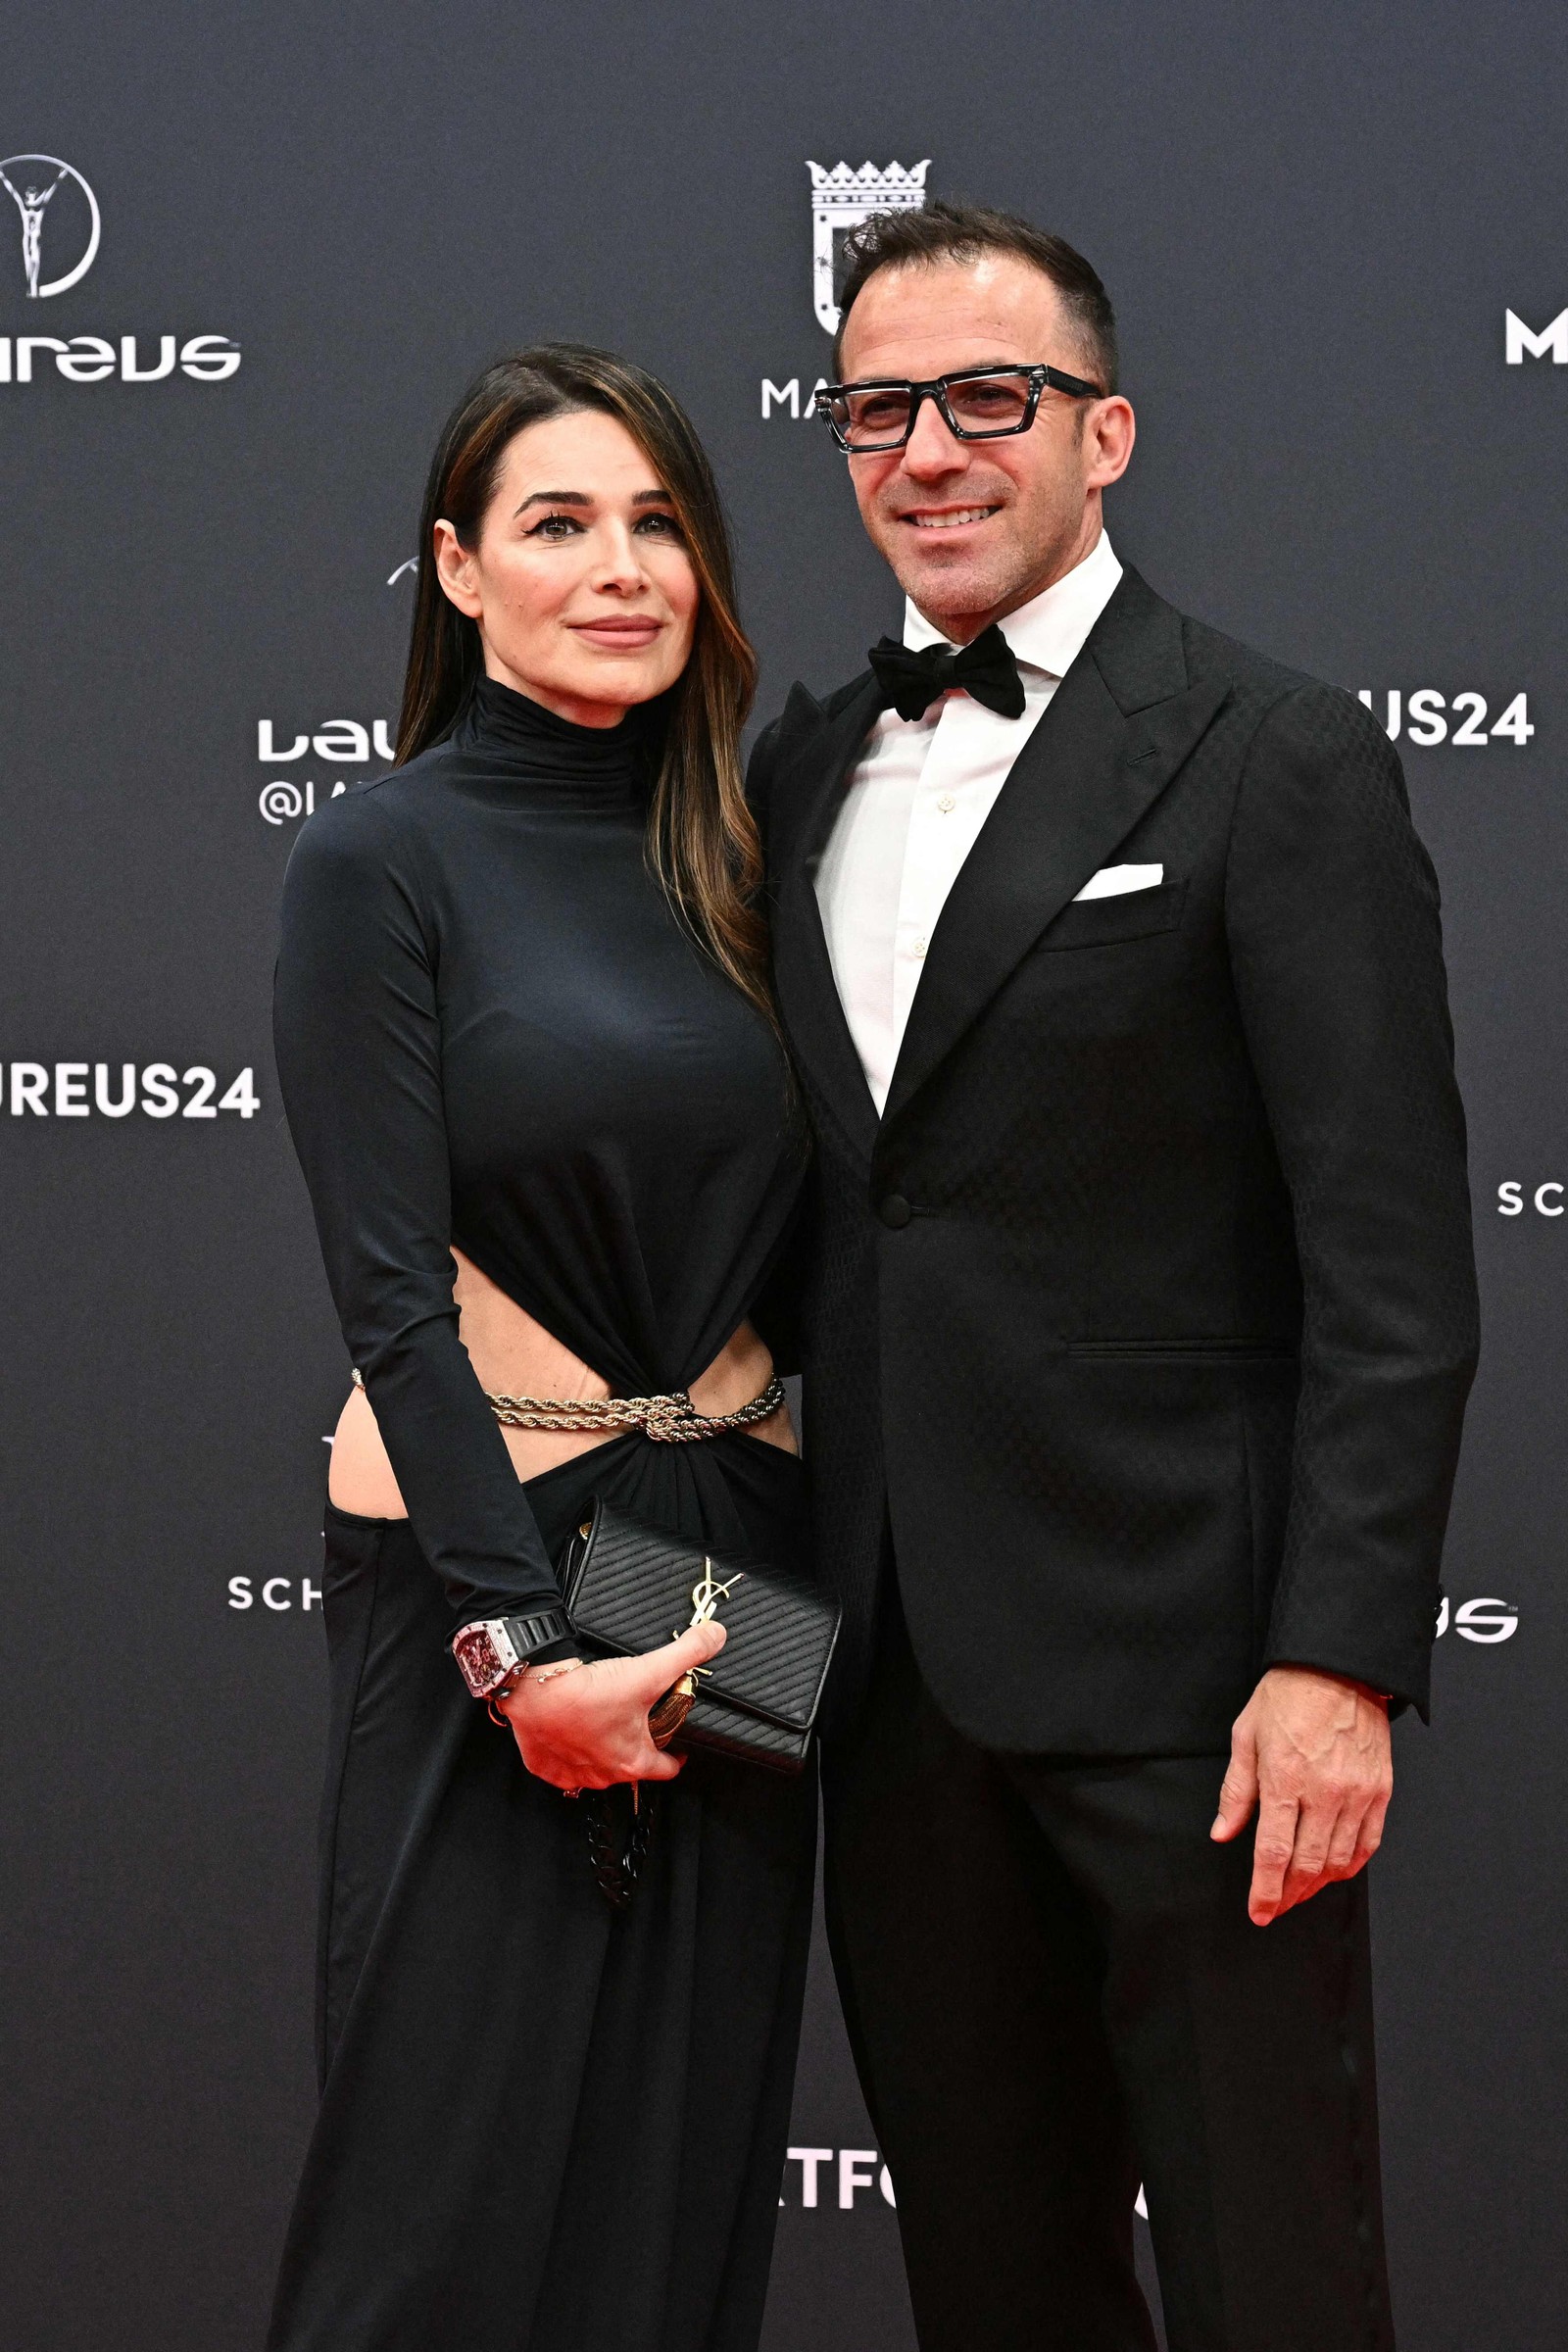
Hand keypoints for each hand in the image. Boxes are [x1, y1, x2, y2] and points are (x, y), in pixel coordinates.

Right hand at [496, 1621, 726, 1791]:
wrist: (535, 1690)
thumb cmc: (588, 1691)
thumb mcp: (648, 1670)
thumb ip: (687, 1654)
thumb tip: (716, 1636)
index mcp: (632, 1762)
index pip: (665, 1770)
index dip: (675, 1758)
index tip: (678, 1750)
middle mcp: (602, 1776)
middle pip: (628, 1767)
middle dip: (635, 1747)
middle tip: (636, 1722)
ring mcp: (570, 1774)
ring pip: (594, 1768)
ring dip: (600, 1751)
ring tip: (602, 1723)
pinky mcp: (542, 1766)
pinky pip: (560, 1765)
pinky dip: (566, 1750)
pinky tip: (570, 1730)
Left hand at [1210, 1665, 1391, 1924]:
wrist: (1338, 1666)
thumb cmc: (1287, 1695)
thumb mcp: (1246, 1735)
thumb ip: (1236, 1791)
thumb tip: (1223, 1832)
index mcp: (1285, 1778)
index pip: (1273, 1852)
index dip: (1265, 1890)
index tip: (1259, 1911)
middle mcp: (1325, 1792)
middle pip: (1308, 1864)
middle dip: (1289, 1894)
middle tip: (1277, 1906)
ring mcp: (1357, 1793)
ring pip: (1340, 1860)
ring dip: (1319, 1884)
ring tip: (1301, 1890)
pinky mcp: (1380, 1790)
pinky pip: (1369, 1843)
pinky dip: (1351, 1864)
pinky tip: (1335, 1870)